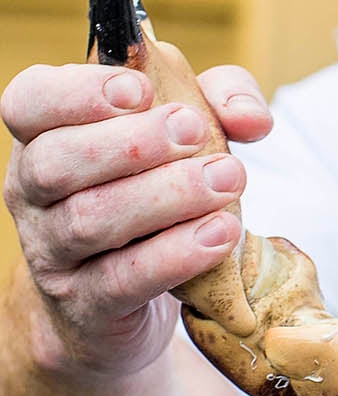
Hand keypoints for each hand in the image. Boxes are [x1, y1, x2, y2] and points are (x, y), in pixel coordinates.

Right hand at [1, 61, 270, 380]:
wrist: (124, 299)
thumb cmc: (154, 190)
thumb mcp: (186, 131)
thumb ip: (219, 101)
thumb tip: (251, 118)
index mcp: (44, 136)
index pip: (28, 102)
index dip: (77, 92)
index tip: (140, 90)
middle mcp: (32, 193)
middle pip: (55, 161)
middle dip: (131, 143)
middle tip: (195, 131)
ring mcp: (51, 254)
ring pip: (89, 220)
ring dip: (166, 195)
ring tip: (228, 179)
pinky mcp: (85, 306)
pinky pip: (121, 279)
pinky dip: (175, 255)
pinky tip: (221, 233)